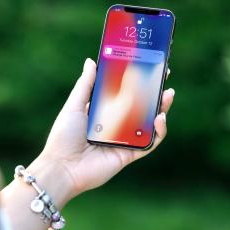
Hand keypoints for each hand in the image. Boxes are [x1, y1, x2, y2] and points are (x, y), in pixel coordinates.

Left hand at [37, 58, 174, 198]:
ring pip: (149, 123)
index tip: (147, 66)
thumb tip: (91, 61)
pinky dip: (159, 131)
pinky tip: (159, 118)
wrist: (62, 167)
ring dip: (162, 108)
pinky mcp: (129, 155)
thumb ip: (85, 85)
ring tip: (168, 94)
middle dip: (154, 92)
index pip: (123, 94)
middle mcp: (115, 126)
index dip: (135, 81)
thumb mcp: (74, 106)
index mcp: (101, 112)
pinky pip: (149, 143)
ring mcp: (124, 140)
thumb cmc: (63, 137)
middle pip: (140, 107)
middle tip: (164, 76)